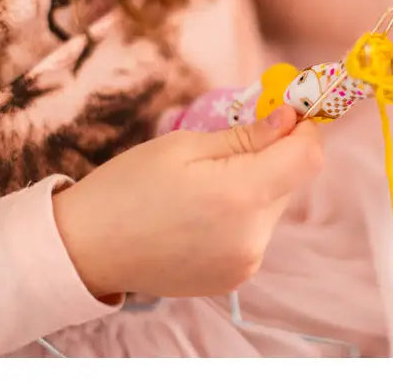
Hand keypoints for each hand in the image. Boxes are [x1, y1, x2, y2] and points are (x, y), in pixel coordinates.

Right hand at [53, 106, 322, 299]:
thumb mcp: (185, 145)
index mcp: (240, 196)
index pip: (308, 158)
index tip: (288, 112)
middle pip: (291, 181)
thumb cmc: (127, 187)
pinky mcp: (235, 278)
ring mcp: (246, 263)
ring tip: (208, 183)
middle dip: (274, 155)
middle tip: (234, 141)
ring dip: (258, 186)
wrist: (84, 250)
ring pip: (274, 207)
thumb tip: (291, 119)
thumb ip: (247, 135)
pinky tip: (204, 212)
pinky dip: (243, 214)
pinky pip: (256, 232)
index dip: (305, 130)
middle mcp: (253, 236)